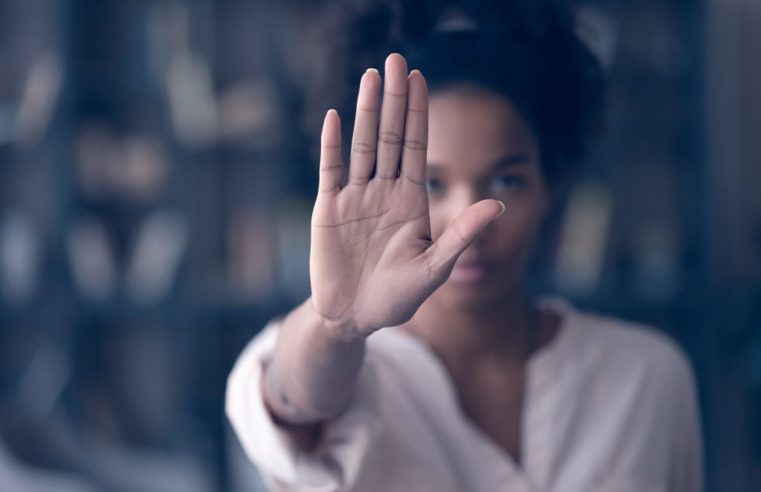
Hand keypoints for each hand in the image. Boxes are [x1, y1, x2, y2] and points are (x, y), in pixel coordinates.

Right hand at [310, 53, 504, 337]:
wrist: (355, 318)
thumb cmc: (398, 298)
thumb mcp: (435, 268)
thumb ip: (462, 235)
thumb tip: (498, 204)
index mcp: (411, 201)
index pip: (417, 147)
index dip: (419, 113)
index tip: (420, 78)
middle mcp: (383, 192)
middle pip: (390, 136)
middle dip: (395, 99)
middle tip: (395, 59)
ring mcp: (355, 199)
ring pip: (362, 146)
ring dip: (366, 112)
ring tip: (371, 77)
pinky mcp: (327, 210)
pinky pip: (330, 171)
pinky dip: (332, 145)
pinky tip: (335, 116)